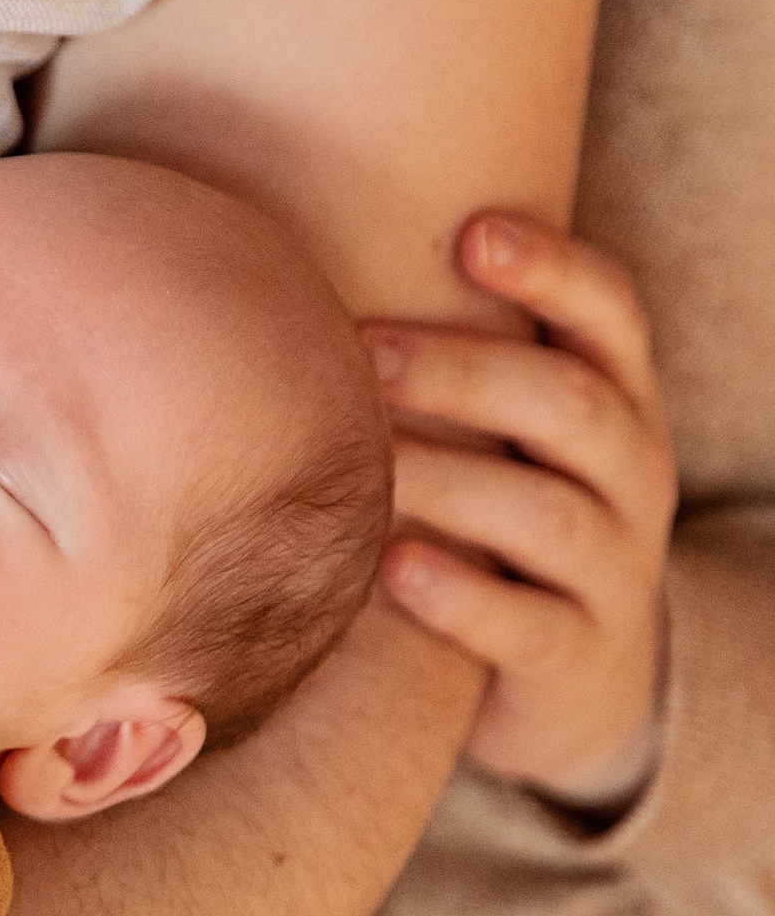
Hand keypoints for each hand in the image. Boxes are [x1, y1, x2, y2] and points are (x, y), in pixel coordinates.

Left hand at [369, 213, 675, 810]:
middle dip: (466, 370)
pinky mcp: (579, 656)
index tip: (469, 234)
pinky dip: (462, 595)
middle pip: (571, 403)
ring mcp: (615, 568)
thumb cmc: (493, 524)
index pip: (611, 314)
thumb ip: (431, 364)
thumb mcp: (491, 438)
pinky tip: (390, 567)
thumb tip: (283, 278)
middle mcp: (632, 473)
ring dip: (449, 479)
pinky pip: (531, 625)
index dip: (552, 270)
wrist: (568, 680)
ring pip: (549, 512)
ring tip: (364, 459)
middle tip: (361, 347)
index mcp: (615, 399)